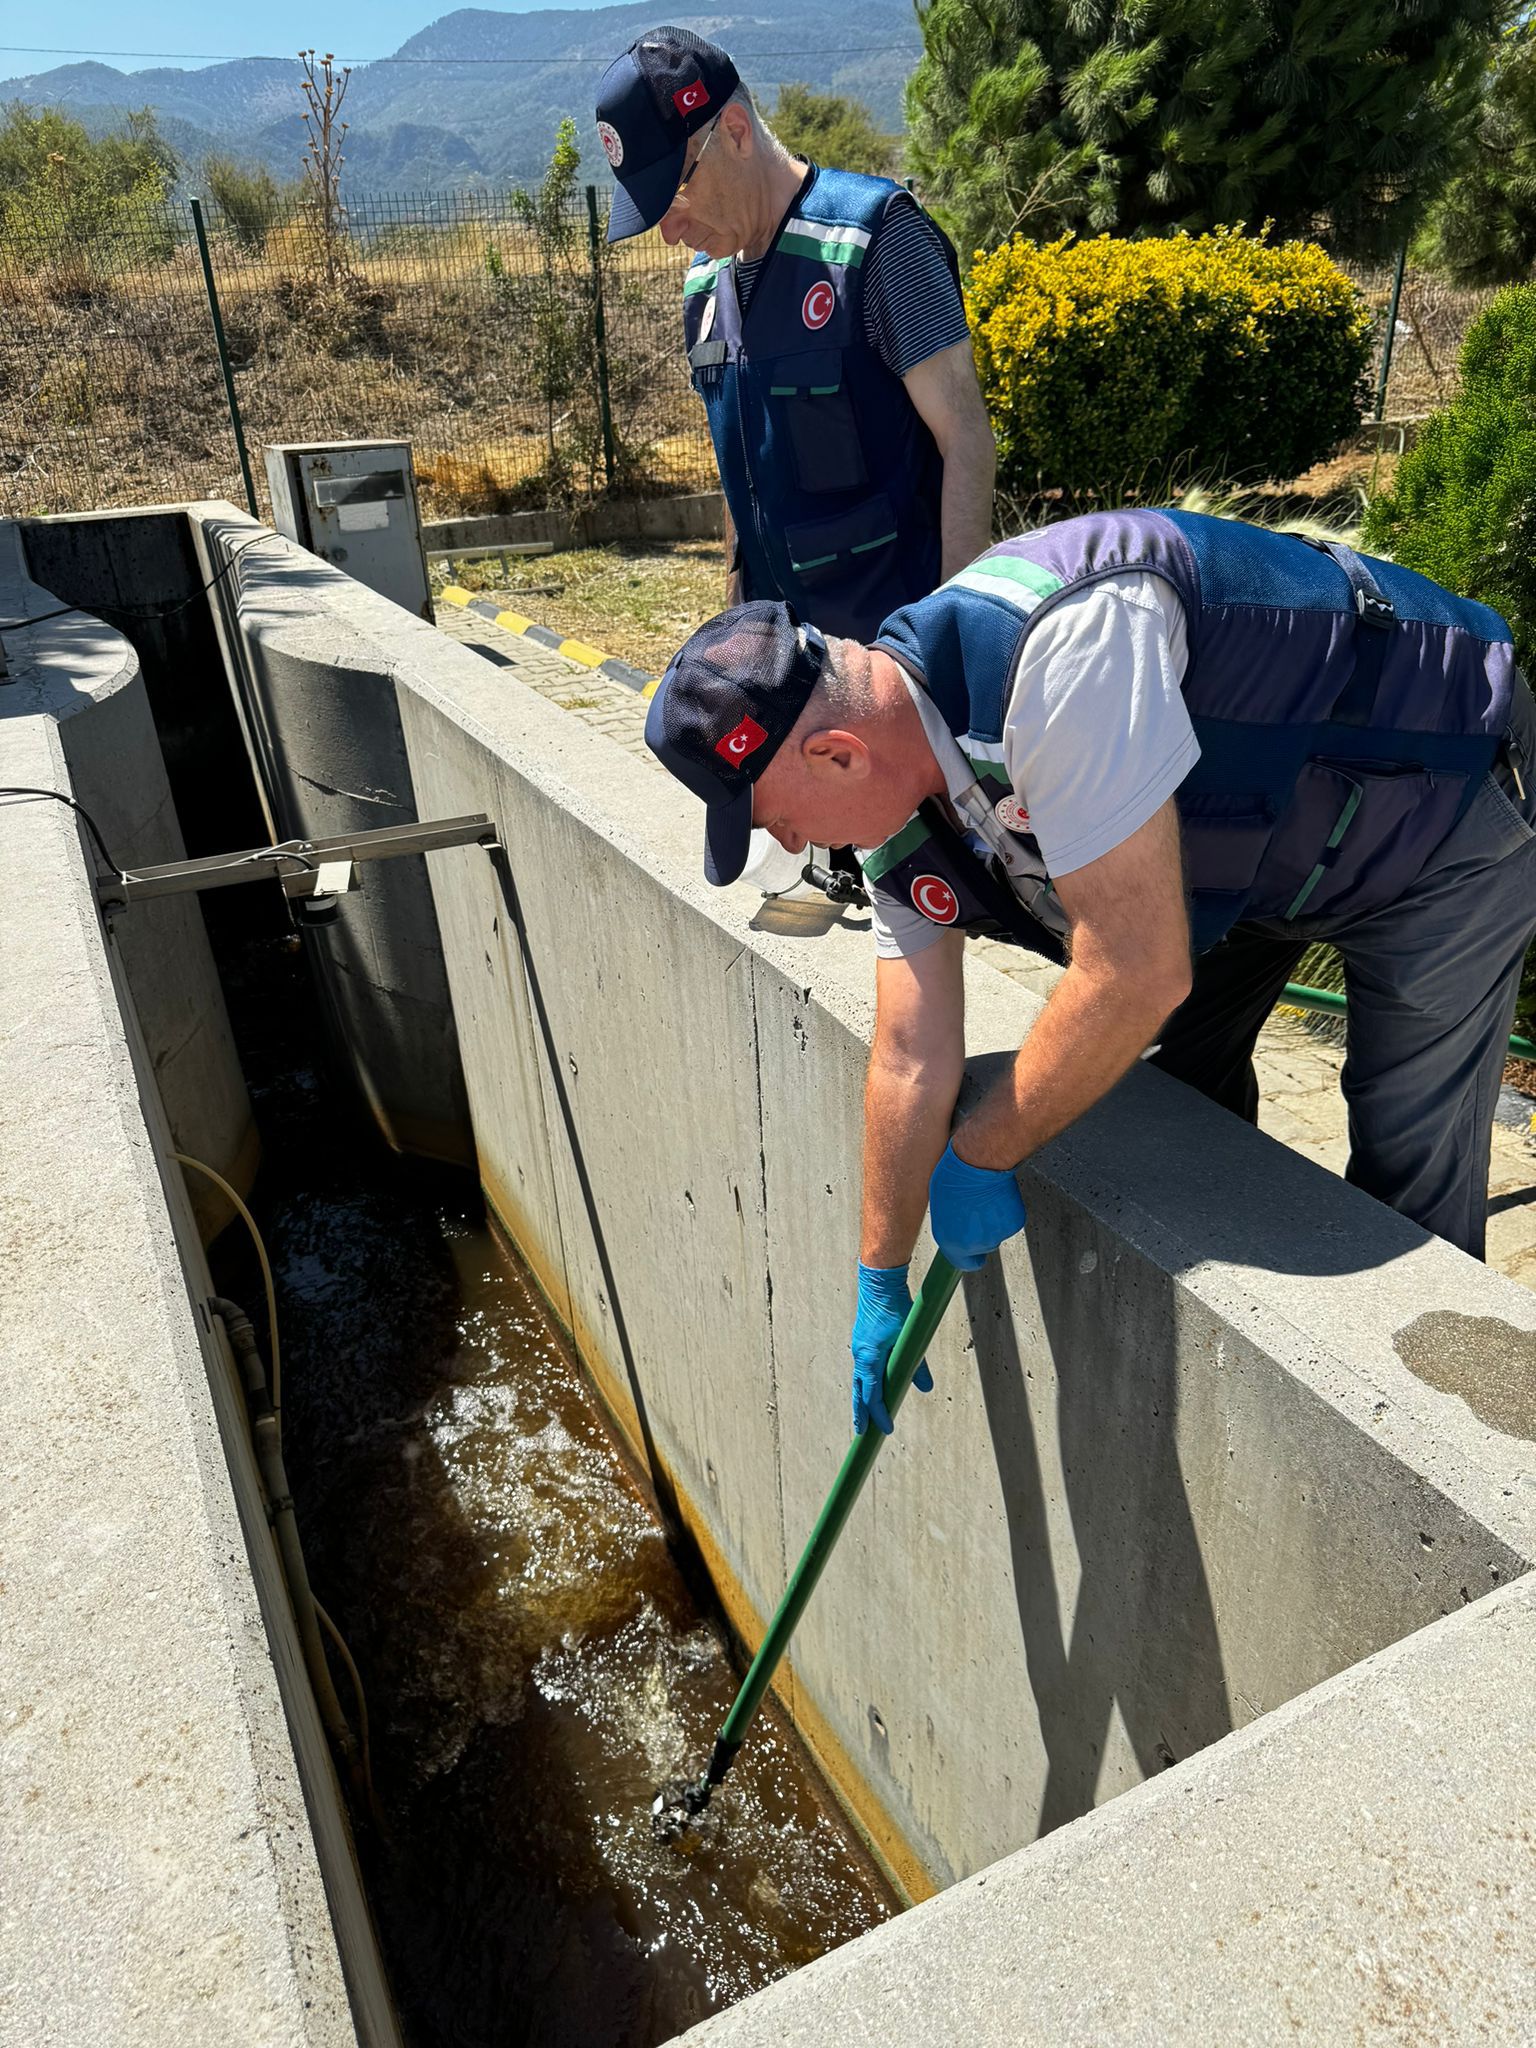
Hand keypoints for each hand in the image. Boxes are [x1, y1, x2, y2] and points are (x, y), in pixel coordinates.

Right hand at [850, 1263, 932, 1435]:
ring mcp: (859, 1348)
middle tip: (861, 1433)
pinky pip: (861, 1369)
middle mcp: (860, 1355)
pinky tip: (868, 1387)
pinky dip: (863, 1383)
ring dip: (860, 1399)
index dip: (879, 1414)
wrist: (878, 1281)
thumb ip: (917, 1364)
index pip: (872, 1394)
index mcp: (868, 1356)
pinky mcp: (863, 1341)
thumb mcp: (909, 1338)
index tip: (886, 1430)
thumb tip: (926, 1388)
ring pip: (858, 1381)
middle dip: (860, 1414)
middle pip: (858, 1392)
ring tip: (862, 1416)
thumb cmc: (895, 1307)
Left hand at [927, 1139, 1026, 1271]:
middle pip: (982, 1246)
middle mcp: (975, 1244)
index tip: (972, 1253)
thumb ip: (950, 1226)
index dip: (969, 1257)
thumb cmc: (953, 1176)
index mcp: (951, 1241)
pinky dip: (1005, 1212)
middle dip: (981, 1233)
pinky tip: (997, 1196)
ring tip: (985, 1199)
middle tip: (977, 1210)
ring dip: (993, 1221)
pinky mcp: (1014, 1223)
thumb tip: (956, 1230)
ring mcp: (996, 1235)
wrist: (978, 1160)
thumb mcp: (940, 1206)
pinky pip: (1009, 1222)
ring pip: (997, 1233)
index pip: (965, 1264)